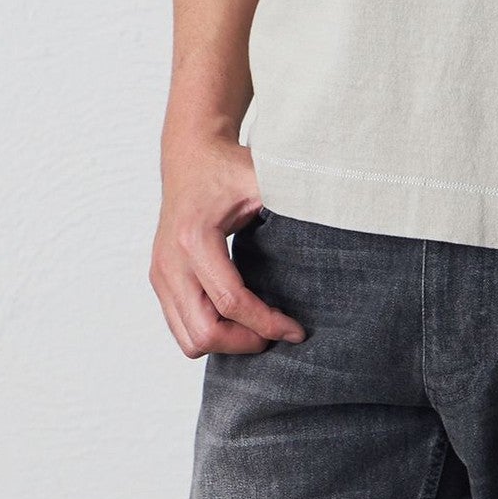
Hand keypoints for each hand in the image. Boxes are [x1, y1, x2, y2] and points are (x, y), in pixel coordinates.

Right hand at [150, 137, 308, 357]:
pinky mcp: (159, 280)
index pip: (230, 301)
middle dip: (245, 342)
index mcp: (195, 239)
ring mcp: (161, 274)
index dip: (266, 323)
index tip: (296, 331)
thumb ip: (293, 198)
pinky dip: (209, 332)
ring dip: (226, 343)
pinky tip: (238, 318)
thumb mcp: (262, 178)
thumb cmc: (227, 166)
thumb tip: (338, 217)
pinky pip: (180, 326)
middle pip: (205, 332)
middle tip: (277, 334)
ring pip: (189, 339)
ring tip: (259, 329)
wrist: (190, 155)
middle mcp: (170, 262)